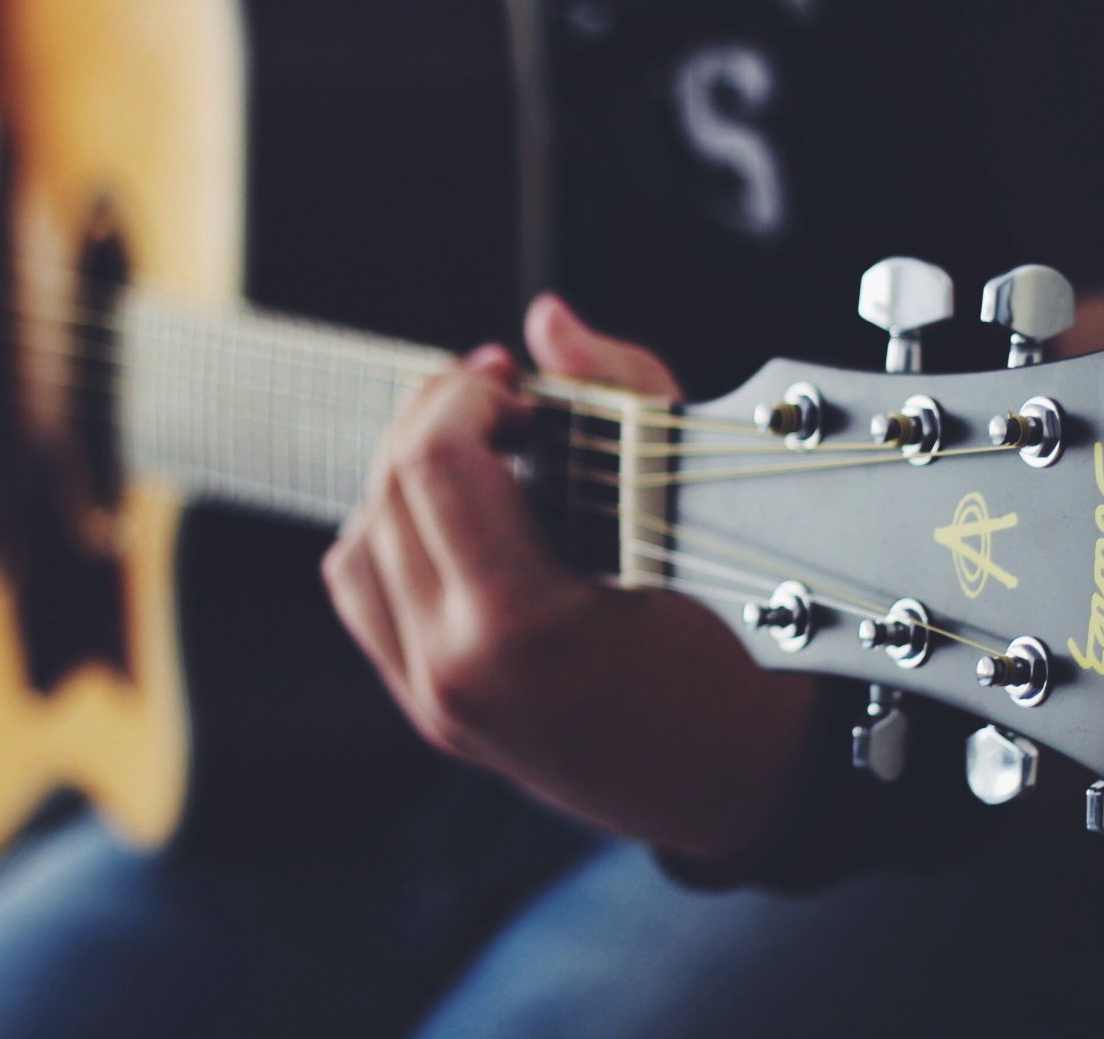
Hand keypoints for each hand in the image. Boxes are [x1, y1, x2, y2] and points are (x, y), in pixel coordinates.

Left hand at [322, 293, 817, 859]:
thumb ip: (620, 394)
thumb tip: (547, 319)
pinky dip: (390, 534)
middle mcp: (455, 670)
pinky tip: (453, 514)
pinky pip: (364, 596)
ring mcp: (433, 699)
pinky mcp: (430, 711)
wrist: (744, 783)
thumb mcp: (695, 512)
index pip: (433, 462)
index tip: (518, 387)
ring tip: (479, 451)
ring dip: (406, 474)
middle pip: (389, 489)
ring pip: (359, 540)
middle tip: (500, 395)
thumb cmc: (744, 655)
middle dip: (438, 417)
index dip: (465, 395)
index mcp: (519, 626)